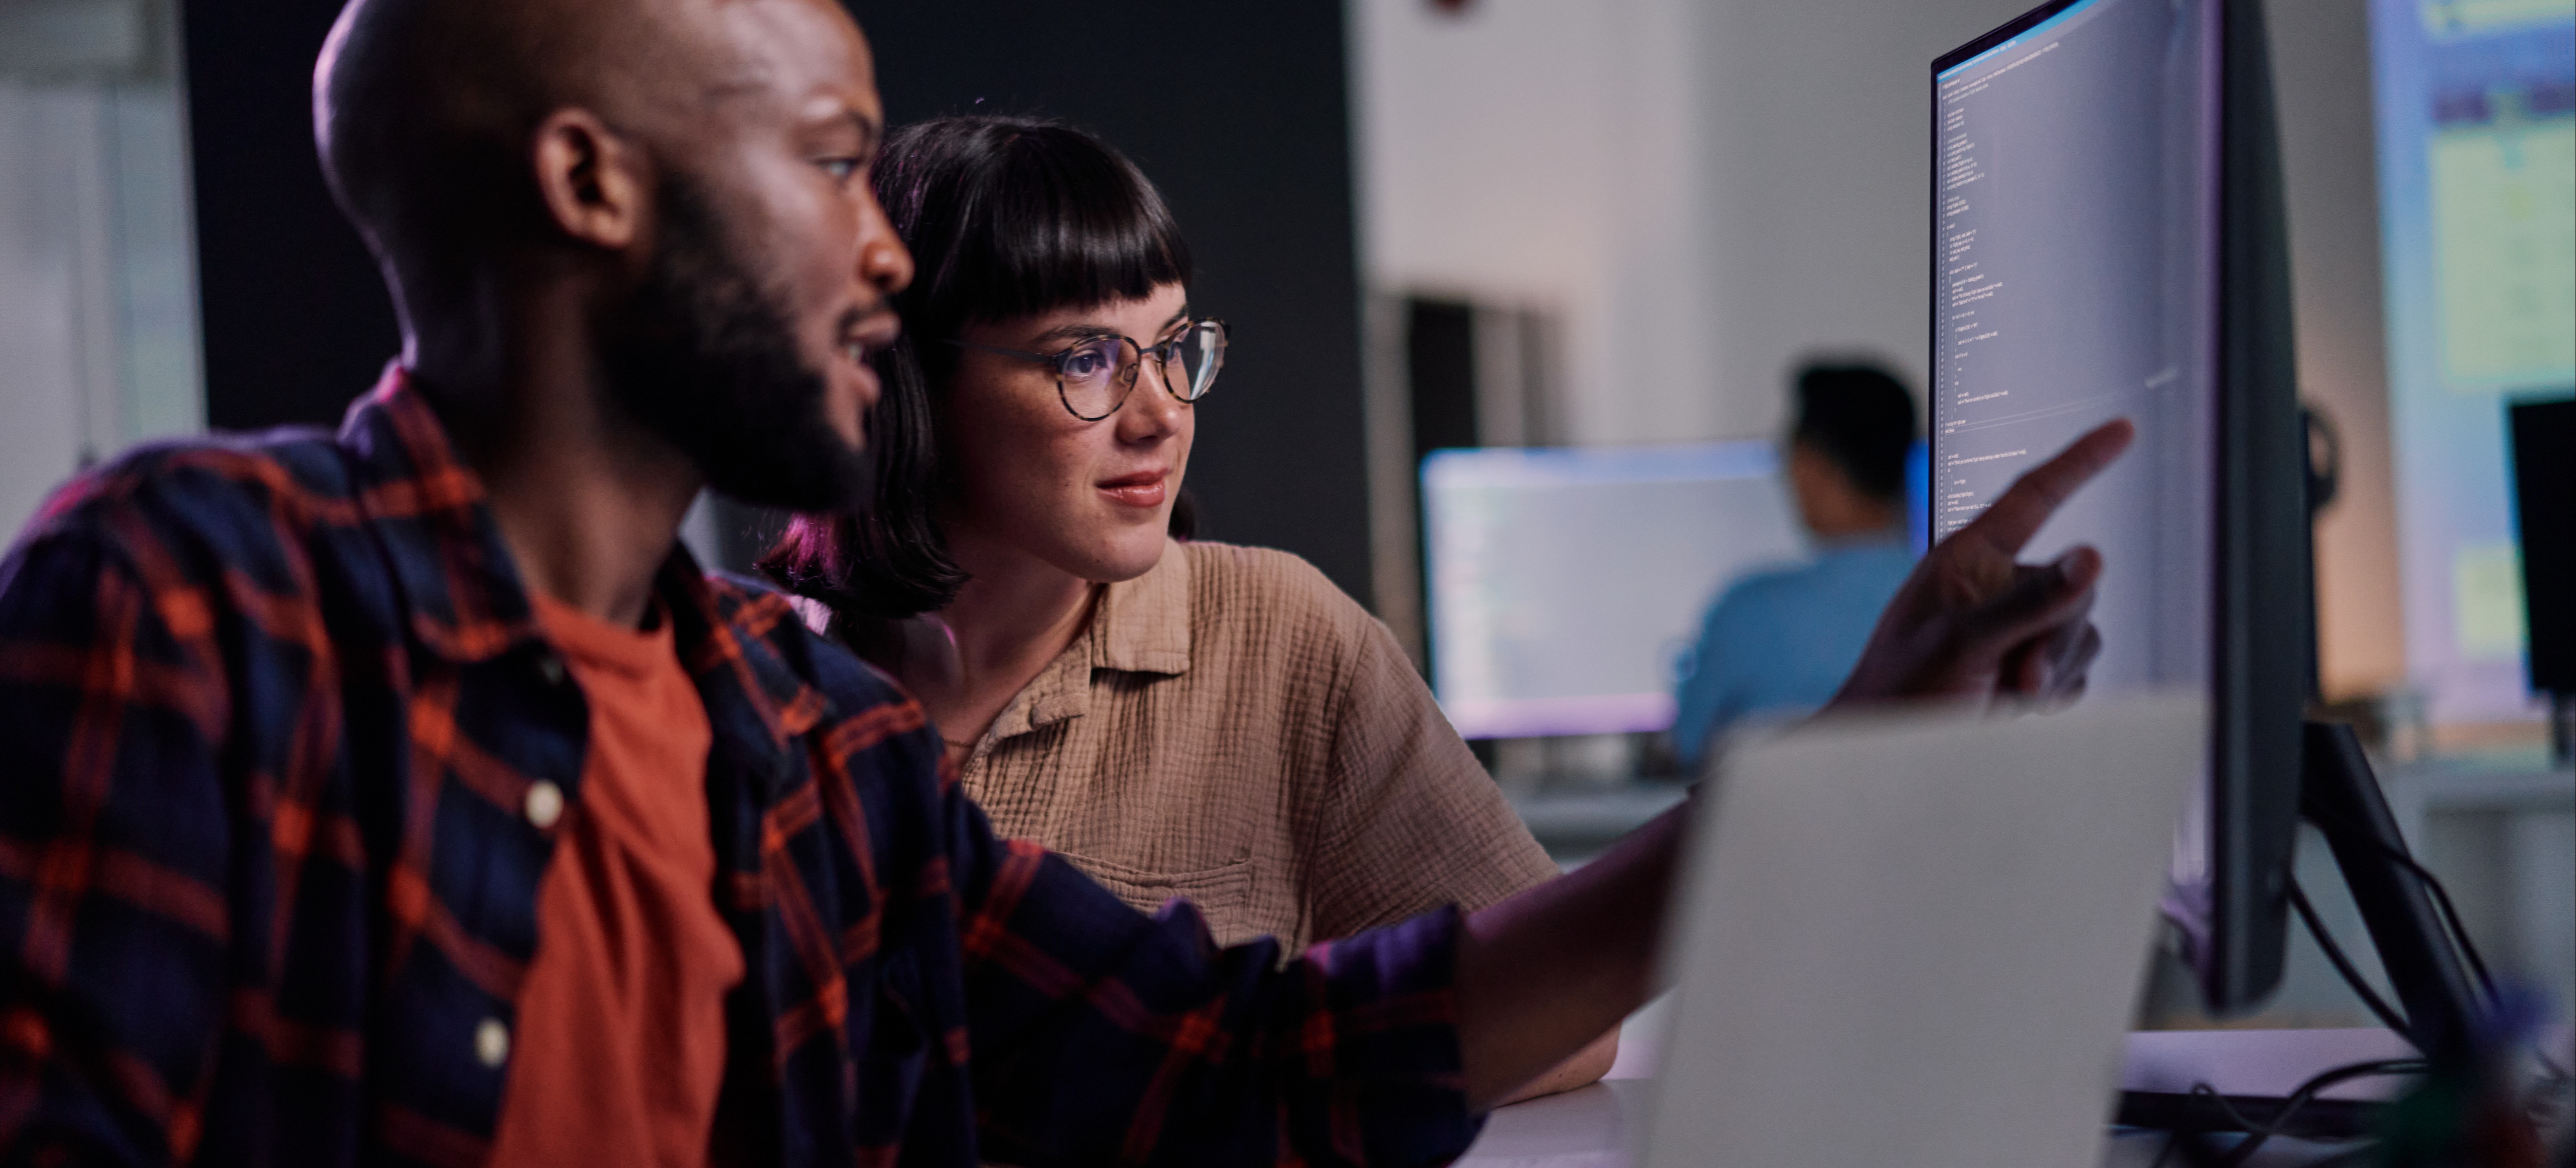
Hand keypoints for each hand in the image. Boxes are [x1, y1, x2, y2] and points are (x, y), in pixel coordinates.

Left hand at [1834, 419, 2134, 706]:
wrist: (1886, 753)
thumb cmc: (1900, 690)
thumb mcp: (1964, 641)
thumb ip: (2031, 601)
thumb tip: (2092, 559)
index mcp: (1969, 558)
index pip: (2034, 497)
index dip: (2080, 461)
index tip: (2122, 430)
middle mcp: (1998, 585)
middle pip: (2075, 583)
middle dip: (2058, 633)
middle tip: (2021, 675)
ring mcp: (2016, 627)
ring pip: (2082, 631)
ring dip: (2055, 668)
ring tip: (2007, 693)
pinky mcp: (2028, 667)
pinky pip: (2077, 670)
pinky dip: (2057, 691)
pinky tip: (2016, 706)